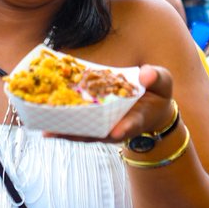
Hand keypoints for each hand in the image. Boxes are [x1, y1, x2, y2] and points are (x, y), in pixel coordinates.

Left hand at [47, 65, 176, 143]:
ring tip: (48, 129)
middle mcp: (118, 127)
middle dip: (81, 134)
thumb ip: (156, 77)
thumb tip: (146, 73)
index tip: (116, 131)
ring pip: (84, 134)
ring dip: (67, 132)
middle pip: (99, 133)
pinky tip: (45, 126)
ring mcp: (105, 127)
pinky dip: (64, 127)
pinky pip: (78, 128)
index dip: (124, 128)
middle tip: (63, 131)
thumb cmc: (156, 93)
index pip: (130, 125)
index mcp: (136, 118)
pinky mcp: (95, 124)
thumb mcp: (163, 83)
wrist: (150, 107)